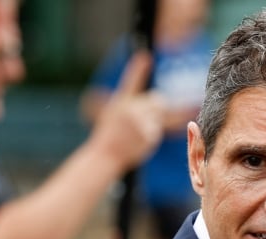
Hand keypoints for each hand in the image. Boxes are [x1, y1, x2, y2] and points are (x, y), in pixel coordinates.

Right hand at [89, 51, 164, 172]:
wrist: (105, 154)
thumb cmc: (110, 135)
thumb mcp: (114, 114)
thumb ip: (133, 105)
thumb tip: (159, 101)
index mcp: (121, 101)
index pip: (131, 81)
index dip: (139, 69)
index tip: (145, 56)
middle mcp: (130, 109)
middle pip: (158, 101)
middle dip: (157, 107)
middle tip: (145, 118)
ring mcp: (140, 122)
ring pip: (159, 116)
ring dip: (153, 123)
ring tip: (137, 133)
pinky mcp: (148, 134)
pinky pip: (158, 130)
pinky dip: (151, 136)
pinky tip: (138, 141)